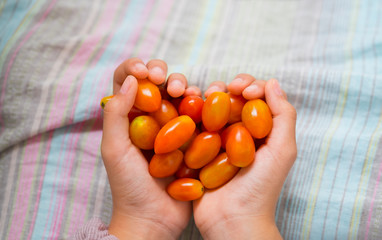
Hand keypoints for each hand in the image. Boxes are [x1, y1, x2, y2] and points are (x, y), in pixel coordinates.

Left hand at [101, 58, 198, 238]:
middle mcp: (149, 118)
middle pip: (155, 83)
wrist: (154, 218)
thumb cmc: (129, 186)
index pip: (126, 80)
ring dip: (182, 84)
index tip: (145, 73)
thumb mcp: (114, 149)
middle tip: (164, 79)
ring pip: (178, 94)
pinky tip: (201, 101)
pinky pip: (196, 112)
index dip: (135, 68)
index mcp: (127, 117)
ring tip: (184, 91)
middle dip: (162, 73)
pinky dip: (199, 102)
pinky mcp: (191, 137)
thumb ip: (116, 114)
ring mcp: (172, 127)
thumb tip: (131, 80)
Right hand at [193, 74, 296, 239]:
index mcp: (261, 131)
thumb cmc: (261, 188)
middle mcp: (239, 133)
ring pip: (211, 109)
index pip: (257, 98)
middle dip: (227, 87)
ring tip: (202, 97)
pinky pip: (193, 126)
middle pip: (232, 100)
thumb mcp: (282, 151)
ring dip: (206, 97)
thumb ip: (284, 115)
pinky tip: (187, 108)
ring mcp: (217, 141)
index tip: (243, 89)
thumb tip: (272, 82)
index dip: (250, 85)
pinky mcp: (197, 150)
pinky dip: (190, 113)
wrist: (232, 220)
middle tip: (221, 90)